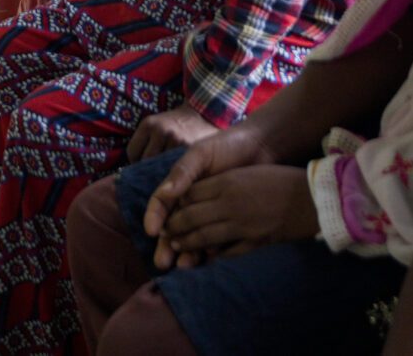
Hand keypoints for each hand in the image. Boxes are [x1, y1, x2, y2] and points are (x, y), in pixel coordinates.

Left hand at [128, 105, 219, 163]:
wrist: (201, 116)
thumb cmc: (174, 125)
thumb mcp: (155, 125)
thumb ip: (144, 142)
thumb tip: (133, 170)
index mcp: (149, 124)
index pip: (132, 152)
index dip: (135, 160)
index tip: (142, 162)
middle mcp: (161, 131)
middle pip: (146, 161)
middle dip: (148, 168)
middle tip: (154, 170)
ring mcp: (177, 141)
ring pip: (160, 167)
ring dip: (162, 173)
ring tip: (167, 171)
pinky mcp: (191, 150)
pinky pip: (177, 168)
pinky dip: (175, 172)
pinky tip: (178, 171)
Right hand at [140, 127, 282, 263]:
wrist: (261, 150)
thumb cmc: (227, 147)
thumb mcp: (202, 154)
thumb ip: (183, 172)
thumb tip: (165, 193)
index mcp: (181, 185)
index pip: (161, 205)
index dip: (154, 217)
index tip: (151, 231)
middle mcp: (192, 202)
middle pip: (173, 227)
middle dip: (166, 245)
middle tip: (163, 263)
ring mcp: (210, 214)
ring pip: (193, 236)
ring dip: (186, 251)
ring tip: (185, 266)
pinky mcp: (228, 222)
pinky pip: (215, 239)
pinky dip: (209, 250)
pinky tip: (208, 260)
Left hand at [155, 164, 316, 265]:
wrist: (311, 195)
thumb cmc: (278, 179)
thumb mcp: (245, 174)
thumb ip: (221, 183)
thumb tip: (196, 196)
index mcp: (226, 182)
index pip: (188, 195)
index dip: (173, 207)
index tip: (165, 215)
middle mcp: (229, 202)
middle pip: (191, 217)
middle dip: (174, 228)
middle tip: (165, 236)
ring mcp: (242, 223)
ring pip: (205, 236)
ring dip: (188, 244)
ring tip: (177, 249)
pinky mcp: (256, 240)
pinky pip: (229, 252)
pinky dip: (215, 256)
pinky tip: (207, 259)